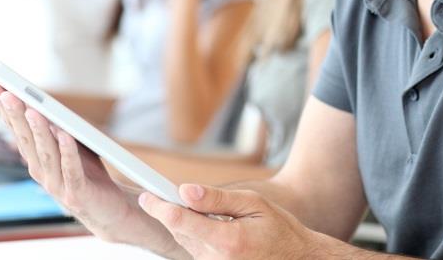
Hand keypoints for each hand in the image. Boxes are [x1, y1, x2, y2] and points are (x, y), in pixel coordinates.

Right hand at [0, 84, 181, 255]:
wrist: (109, 211)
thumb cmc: (89, 174)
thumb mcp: (72, 147)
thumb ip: (58, 129)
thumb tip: (46, 103)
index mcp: (37, 160)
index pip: (18, 131)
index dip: (7, 110)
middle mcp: (41, 173)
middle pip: (26, 140)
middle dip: (16, 115)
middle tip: (6, 92)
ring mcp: (57, 185)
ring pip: (45, 154)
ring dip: (38, 131)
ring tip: (33, 110)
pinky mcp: (77, 193)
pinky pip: (71, 169)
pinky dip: (68, 151)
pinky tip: (64, 135)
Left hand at [139, 184, 325, 258]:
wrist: (296, 259)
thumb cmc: (279, 228)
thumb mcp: (253, 204)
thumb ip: (217, 198)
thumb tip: (186, 190)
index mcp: (227, 241)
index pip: (181, 221)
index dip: (160, 206)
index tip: (147, 195)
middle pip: (179, 231)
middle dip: (170, 211)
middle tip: (163, 193)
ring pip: (185, 241)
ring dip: (183, 223)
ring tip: (196, 207)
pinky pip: (195, 250)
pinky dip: (194, 234)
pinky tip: (207, 225)